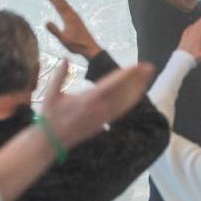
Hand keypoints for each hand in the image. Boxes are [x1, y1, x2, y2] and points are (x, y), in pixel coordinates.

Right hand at [40, 59, 154, 148]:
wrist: (52, 141)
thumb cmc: (51, 116)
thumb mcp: (50, 94)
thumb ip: (59, 76)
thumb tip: (65, 59)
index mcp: (87, 100)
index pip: (111, 84)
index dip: (125, 74)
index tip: (137, 66)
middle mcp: (99, 109)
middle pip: (123, 92)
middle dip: (137, 79)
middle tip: (150, 67)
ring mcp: (103, 117)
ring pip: (125, 102)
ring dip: (137, 89)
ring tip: (147, 77)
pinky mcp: (104, 122)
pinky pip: (121, 110)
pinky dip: (131, 101)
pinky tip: (138, 93)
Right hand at [42, 0, 100, 58]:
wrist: (90, 48)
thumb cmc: (77, 45)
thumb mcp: (64, 40)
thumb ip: (55, 31)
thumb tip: (46, 22)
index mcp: (69, 17)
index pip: (57, 3)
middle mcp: (72, 14)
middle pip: (61, 0)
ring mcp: (75, 16)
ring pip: (64, 3)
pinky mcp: (76, 19)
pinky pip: (67, 6)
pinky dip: (61, 2)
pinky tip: (59, 4)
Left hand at [178, 14, 200, 63]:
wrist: (180, 61)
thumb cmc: (192, 59)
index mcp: (198, 38)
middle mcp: (193, 36)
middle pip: (200, 25)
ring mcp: (187, 36)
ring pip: (194, 26)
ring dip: (199, 21)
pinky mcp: (183, 39)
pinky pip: (187, 30)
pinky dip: (191, 26)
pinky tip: (192, 25)